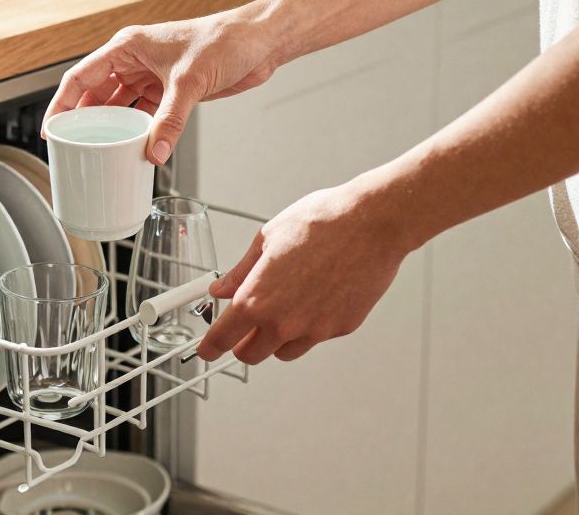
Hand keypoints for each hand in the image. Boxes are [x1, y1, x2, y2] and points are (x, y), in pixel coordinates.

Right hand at [42, 13, 278, 164]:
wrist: (259, 41)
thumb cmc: (225, 39)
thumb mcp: (191, 81)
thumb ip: (170, 119)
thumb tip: (154, 151)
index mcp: (128, 47)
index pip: (81, 77)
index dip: (61, 104)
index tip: (51, 129)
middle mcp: (134, 60)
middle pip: (95, 94)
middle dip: (83, 121)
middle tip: (71, 148)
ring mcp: (152, 76)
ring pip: (118, 105)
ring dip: (110, 128)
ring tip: (96, 151)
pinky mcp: (170, 90)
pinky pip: (143, 113)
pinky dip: (136, 130)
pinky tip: (131, 146)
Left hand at [195, 180, 418, 363]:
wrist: (371, 224)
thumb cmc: (321, 223)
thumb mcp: (267, 239)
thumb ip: (240, 272)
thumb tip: (221, 288)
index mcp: (257, 299)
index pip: (223, 338)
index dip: (211, 346)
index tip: (207, 350)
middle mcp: (283, 322)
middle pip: (251, 355)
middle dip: (243, 344)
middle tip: (244, 328)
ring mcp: (314, 330)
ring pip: (283, 352)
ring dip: (275, 340)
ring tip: (283, 309)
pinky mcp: (340, 328)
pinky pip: (315, 337)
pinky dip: (308, 327)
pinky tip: (314, 298)